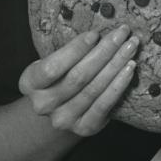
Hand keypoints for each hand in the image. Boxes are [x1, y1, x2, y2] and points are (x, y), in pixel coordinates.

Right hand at [18, 24, 138, 136]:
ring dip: (116, 65)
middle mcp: (43, 104)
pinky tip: (130, 69)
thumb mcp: (54, 63)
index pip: (52, 67)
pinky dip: (119, 85)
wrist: (60, 111)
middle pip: (78, 76)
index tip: (95, 34)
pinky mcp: (84, 127)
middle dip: (104, 51)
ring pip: (93, 89)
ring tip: (131, 47)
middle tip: (122, 33)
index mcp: (30, 83)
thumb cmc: (60, 77)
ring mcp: (63, 119)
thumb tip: (100, 33)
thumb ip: (69, 52)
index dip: (75, 50)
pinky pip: (104, 104)